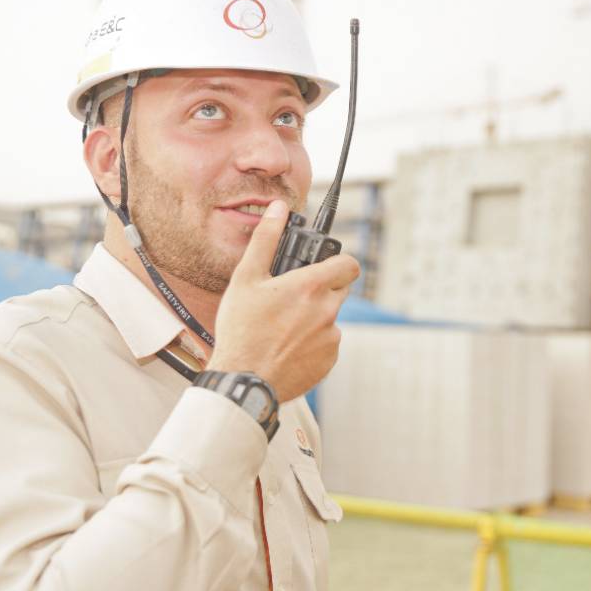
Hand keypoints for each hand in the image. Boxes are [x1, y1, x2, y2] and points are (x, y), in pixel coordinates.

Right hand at [209, 200, 359, 402]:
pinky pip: (327, 343)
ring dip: (315, 317)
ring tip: (283, 326)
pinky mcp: (329, 361)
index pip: (349, 264)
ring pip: (331, 318)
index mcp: (312, 286)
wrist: (243, 379)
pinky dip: (313, 342)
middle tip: (293, 297)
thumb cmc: (241, 330)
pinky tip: (287, 346)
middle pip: (340, 289)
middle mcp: (328, 311)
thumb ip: (266, 240)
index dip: (338, 262)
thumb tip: (277, 210)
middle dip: (322, 289)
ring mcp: (331, 338)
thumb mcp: (246, 279)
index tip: (323, 267)